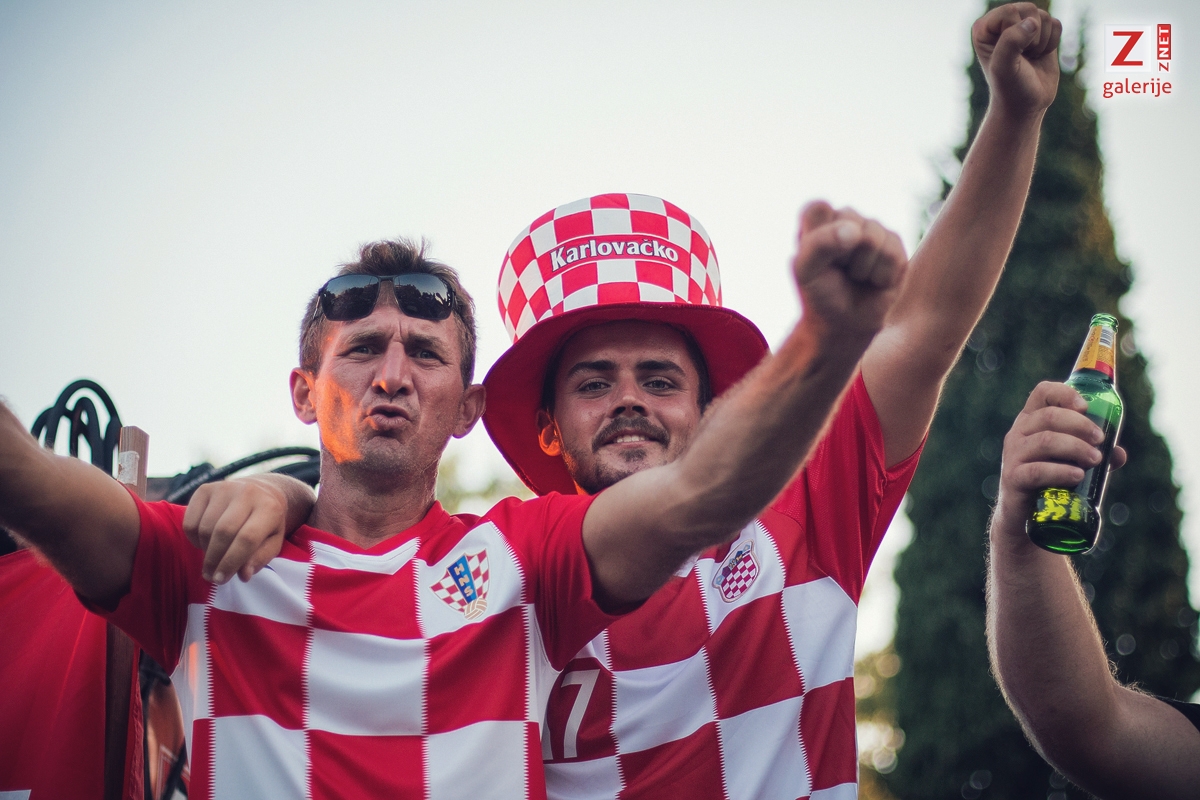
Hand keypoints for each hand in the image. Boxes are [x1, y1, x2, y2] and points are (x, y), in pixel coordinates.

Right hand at [182, 475, 290, 583]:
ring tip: (212, 559)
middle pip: (223, 532)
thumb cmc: (267, 523)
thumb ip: (260, 559)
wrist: (260, 491)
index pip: (247, 538)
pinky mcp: (205, 488)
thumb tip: (243, 575)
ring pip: (205, 528)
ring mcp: (224, 488)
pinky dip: (193, 539)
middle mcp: (247, 493)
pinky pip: (190, 521)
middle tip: (211, 577)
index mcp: (269, 508)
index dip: (232, 562)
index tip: (221, 579)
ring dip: (205, 550)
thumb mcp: (273, 542)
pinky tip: (205, 542)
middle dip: (215, 560)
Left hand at [792, 201, 906, 347]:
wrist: (846, 322)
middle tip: (839, 270)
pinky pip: (892, 254)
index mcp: (817, 219)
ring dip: (862, 268)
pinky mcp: (895, 244)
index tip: (817, 259)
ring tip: (856, 276)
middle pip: (850, 220)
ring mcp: (872, 229)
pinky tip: (874, 280)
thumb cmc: (820, 293)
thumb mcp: (805, 271)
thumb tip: (855, 231)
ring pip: (872, 239)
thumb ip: (819, 244)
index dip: (820, 237)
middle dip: (842, 254)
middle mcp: (846, 218)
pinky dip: (880, 276)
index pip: (819, 208)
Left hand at [973, 2, 1061, 116]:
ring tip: (1029, 57)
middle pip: (1029, 9)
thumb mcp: (1003, 67)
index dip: (1016, 33)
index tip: (1011, 55)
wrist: (1026, 105)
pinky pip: (1056, 24)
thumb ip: (1011, 42)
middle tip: (1023, 57)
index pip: (1009, 12)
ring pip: (1044, 16)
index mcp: (984, 28)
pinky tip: (1039, 56)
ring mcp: (1022, 26)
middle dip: (1032, 36)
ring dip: (1042, 41)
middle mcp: (1001, 23)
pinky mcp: (1041, 32)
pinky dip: (1052, 43)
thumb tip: (1032, 22)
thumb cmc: (1010, 87)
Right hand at [997, 381, 1126, 522]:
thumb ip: (1094, 453)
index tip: (1086, 407)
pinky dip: (1061, 471)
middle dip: (1080, 425)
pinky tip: (1078, 476)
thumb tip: (1119, 453)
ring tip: (1096, 460)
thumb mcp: (1071, 460)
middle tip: (1101, 440)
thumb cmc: (1049, 480)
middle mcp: (1018, 433)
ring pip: (1046, 441)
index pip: (1043, 393)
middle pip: (1048, 416)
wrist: (1023, 516)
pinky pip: (1038, 470)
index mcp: (1031, 420)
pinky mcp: (1013, 478)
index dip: (1065, 393)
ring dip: (1076, 447)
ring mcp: (1013, 455)